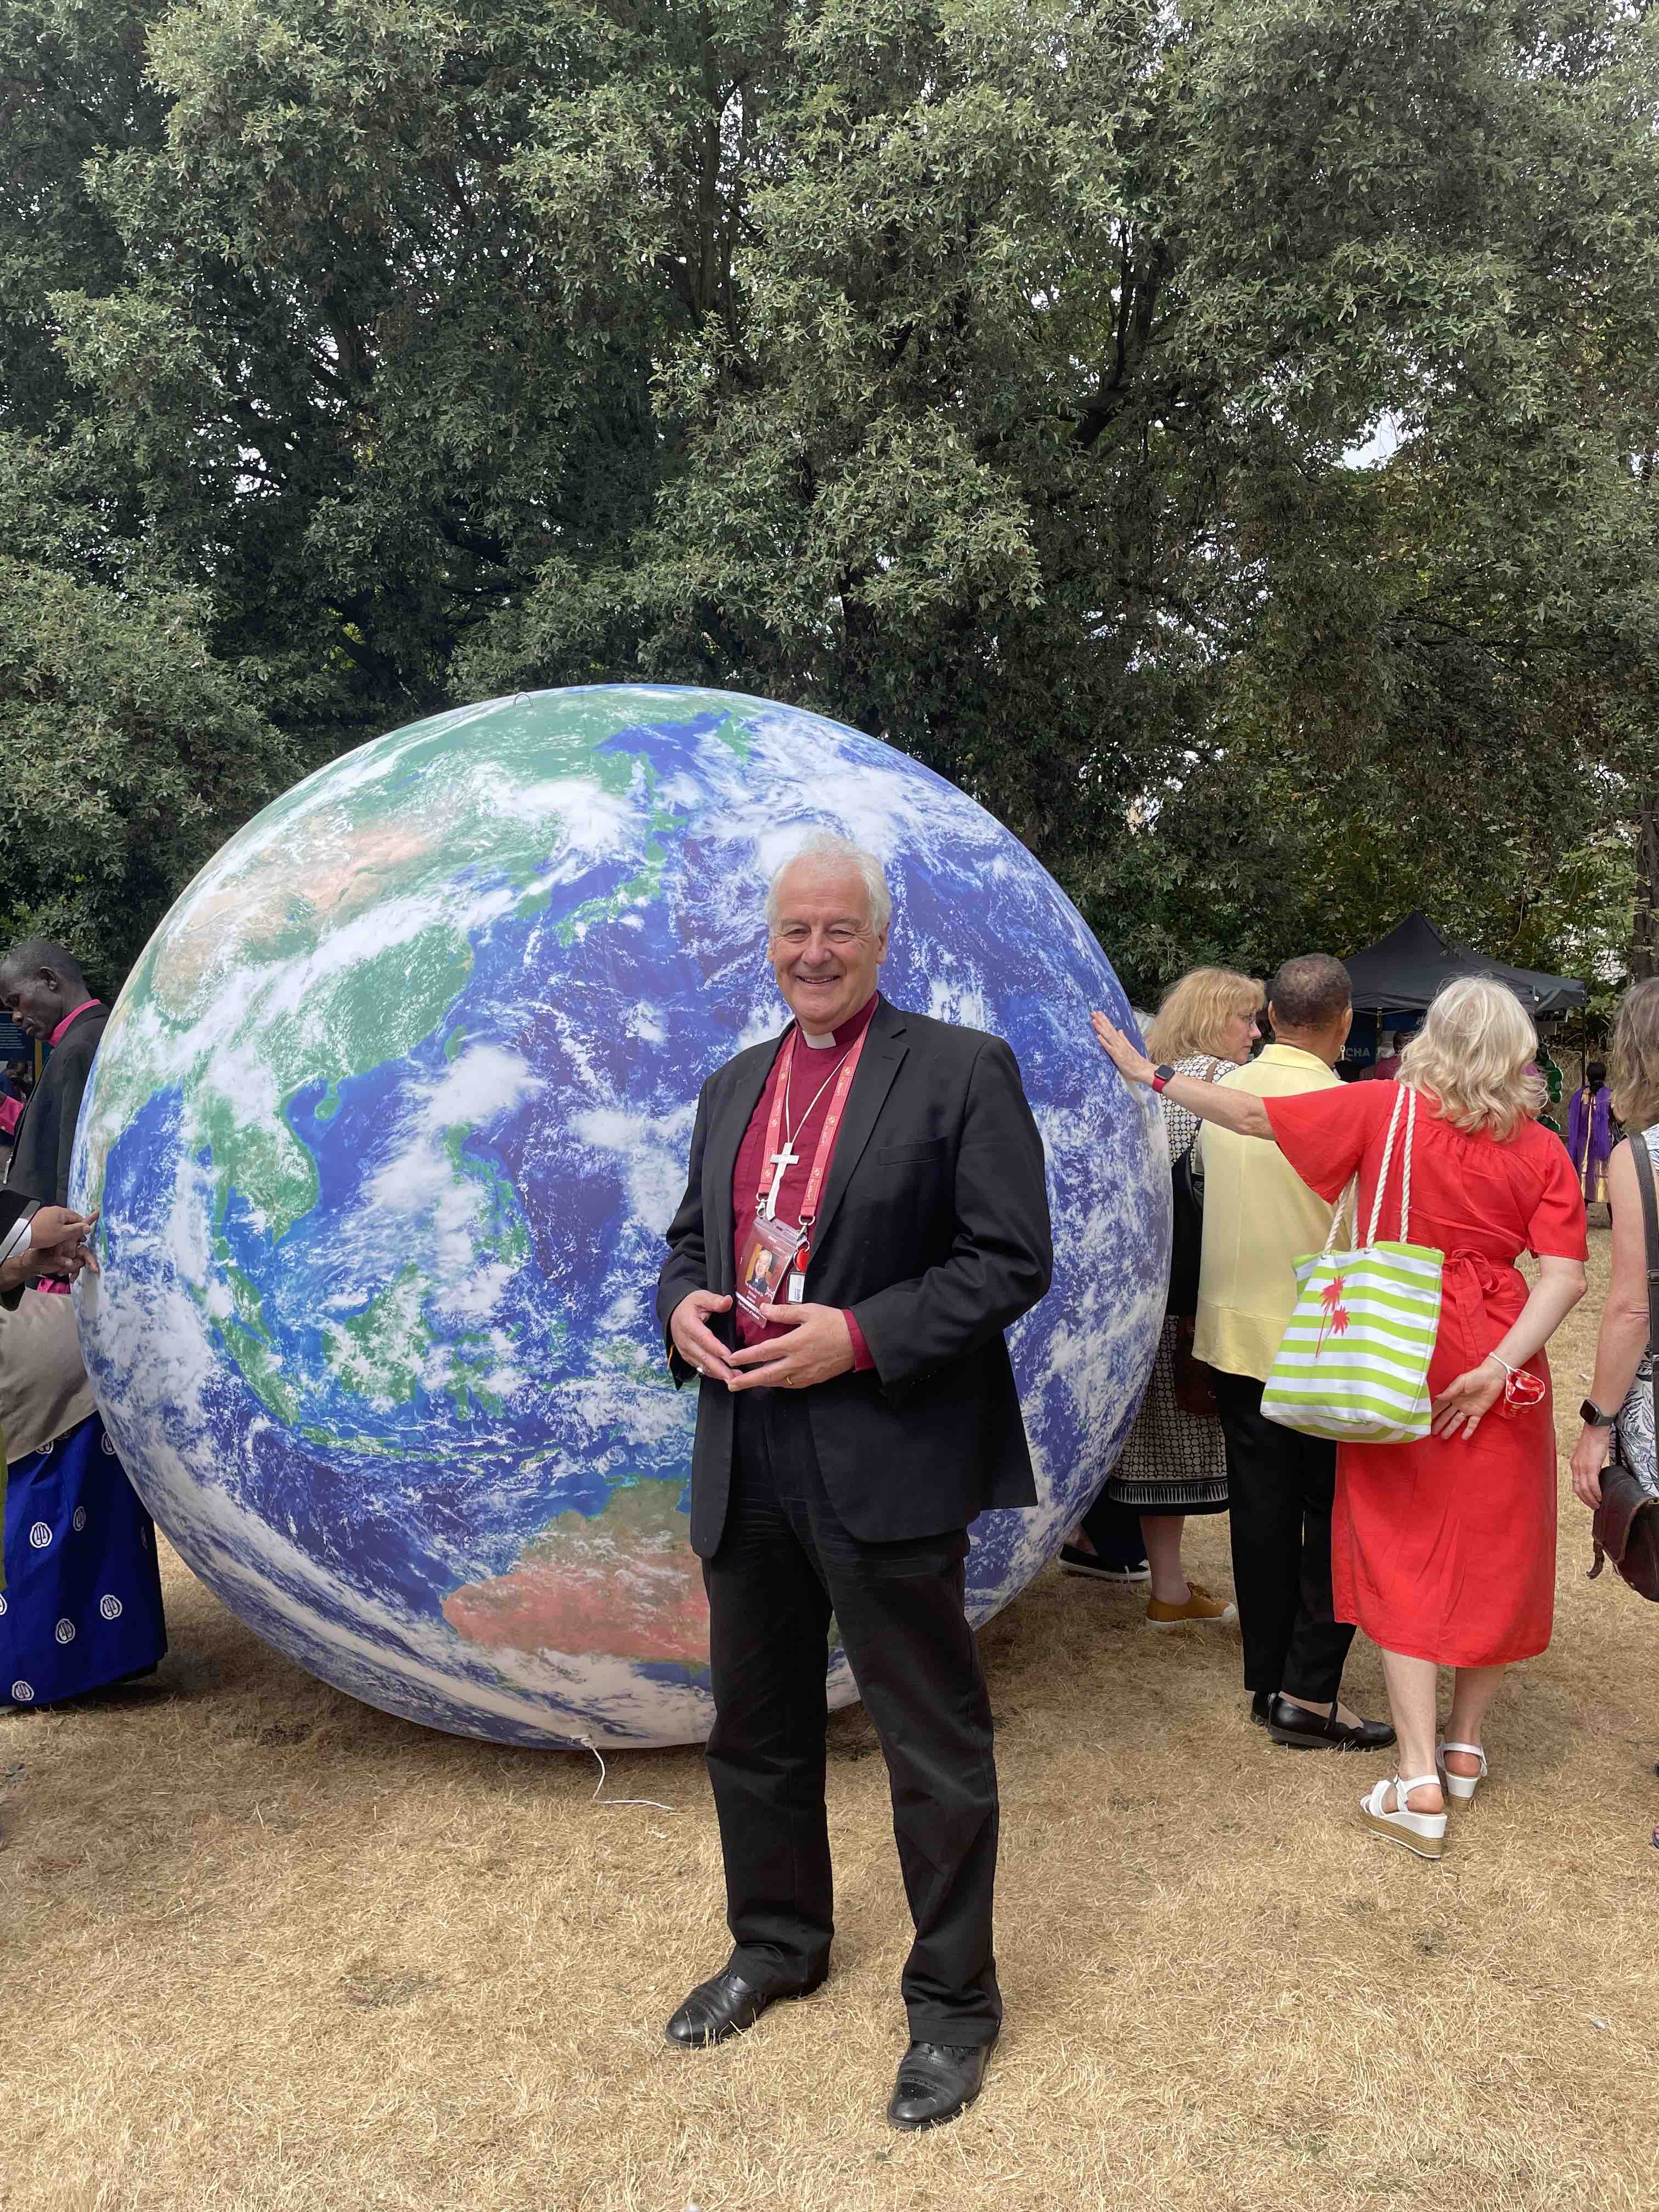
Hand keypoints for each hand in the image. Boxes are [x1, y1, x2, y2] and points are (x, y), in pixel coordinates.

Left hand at [26, 1206, 99, 1279]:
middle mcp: (53, 1210)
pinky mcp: (39, 1219)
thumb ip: (76, 1230)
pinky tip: (54, 1238)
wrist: (22, 1236)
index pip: (77, 1217)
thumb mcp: (62, 1234)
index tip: (84, 1234)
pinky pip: (51, 1223)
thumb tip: (87, 1227)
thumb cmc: (41, 1234)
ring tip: (64, 1240)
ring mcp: (45, 1214)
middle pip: (68, 1219)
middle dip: (73, 1229)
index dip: (82, 1227)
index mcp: (60, 1211)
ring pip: (60, 1222)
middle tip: (75, 1239)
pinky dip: (55, 1230)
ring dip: (64, 1230)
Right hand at [669, 1289, 734, 1380]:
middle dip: (719, 1369)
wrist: (674, 1312)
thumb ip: (715, 1301)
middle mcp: (685, 1340)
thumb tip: (728, 1301)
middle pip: (703, 1357)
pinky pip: (699, 1367)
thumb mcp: (701, 1297)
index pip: (704, 1339)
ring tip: (734, 1379)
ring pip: (701, 1365)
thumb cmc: (690, 1305)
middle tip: (734, 1377)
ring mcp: (684, 1350)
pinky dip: (711, 1373)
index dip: (717, 1349)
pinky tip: (723, 1377)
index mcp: (688, 1324)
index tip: (730, 1357)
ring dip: (717, 1374)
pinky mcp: (687, 1356)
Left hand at [725, 1303, 855, 1391]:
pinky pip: (790, 1385)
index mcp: (794, 1343)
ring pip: (777, 1382)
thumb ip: (783, 1312)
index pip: (763, 1352)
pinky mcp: (813, 1379)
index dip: (745, 1356)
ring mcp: (805, 1373)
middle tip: (731, 1384)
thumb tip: (762, 1308)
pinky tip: (771, 1382)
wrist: (857, 1340)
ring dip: (760, 1384)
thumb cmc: (833, 1322)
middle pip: (766, 1375)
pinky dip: (777, 1384)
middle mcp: (796, 1362)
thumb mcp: (808, 1311)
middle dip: (747, 1381)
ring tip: (746, 1384)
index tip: (731, 1359)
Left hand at [1090, 1011, 1156, 1086]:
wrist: (1144, 1070)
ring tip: (1094, 1020)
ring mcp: (1119, 1049)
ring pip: (1108, 1036)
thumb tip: (1120, 1030)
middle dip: (1101, 1020)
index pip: (1111, 1028)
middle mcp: (1120, 1043)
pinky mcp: (1118, 1056)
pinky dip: (1104, 1042)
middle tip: (1093, 1012)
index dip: (1105, 1020)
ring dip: (1101, 1028)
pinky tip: (1098, 1036)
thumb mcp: (1129, 1048)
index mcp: (1121, 1041)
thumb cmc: (1136, 1062)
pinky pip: (1109, 1048)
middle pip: (1109, 1029)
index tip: (1099, 1013)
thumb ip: (1124, 1039)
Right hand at [1430, 1358, 1504, 1439]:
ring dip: (1450, 1429)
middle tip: (1431, 1432)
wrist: (1493, 1377)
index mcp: (1452, 1395)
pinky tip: (1464, 1437)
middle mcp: (1458, 1404)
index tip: (1424, 1420)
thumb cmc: (1475, 1377)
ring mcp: (1468, 1409)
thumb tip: (1436, 1397)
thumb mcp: (1461, 1382)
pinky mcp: (1479, 1412)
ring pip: (1457, 1421)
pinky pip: (1472, 1423)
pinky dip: (1469, 1430)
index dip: (1433, 1413)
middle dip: (1439, 1423)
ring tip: (1443, 1437)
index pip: (1440, 1406)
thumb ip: (1450, 1391)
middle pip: (1446, 1415)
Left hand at [1570, 1422, 1613, 1508]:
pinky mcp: (1590, 1466)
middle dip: (1586, 1500)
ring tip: (1598, 1505)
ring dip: (1591, 1499)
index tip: (1588, 1500)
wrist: (1595, 1428)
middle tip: (1594, 1506)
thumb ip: (1589, 1463)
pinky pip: (1592, 1484)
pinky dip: (1596, 1493)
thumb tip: (1595, 1472)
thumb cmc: (1594, 1438)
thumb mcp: (1588, 1453)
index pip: (1575, 1484)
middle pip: (1578, 1489)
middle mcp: (1575, 1466)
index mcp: (1574, 1463)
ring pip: (1584, 1489)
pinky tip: (1601, 1497)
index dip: (1581, 1495)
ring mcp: (1582, 1467)